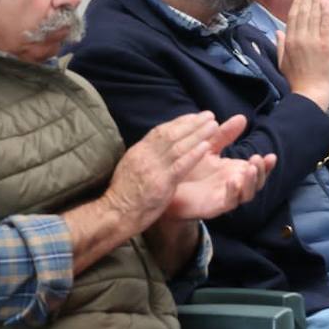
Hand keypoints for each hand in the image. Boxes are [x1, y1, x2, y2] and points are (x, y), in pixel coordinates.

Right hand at [105, 112, 221, 230]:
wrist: (115, 213)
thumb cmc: (124, 195)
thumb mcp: (130, 168)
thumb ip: (143, 156)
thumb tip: (154, 146)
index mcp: (139, 151)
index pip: (161, 131)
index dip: (179, 122)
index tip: (194, 116)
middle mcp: (146, 155)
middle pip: (172, 133)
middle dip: (192, 123)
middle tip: (209, 115)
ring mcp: (153, 168)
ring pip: (178, 146)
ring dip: (198, 134)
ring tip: (213, 125)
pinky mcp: (161, 183)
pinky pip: (180, 165)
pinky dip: (194, 154)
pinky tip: (206, 146)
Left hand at [163, 115, 277, 220]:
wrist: (168, 187)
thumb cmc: (189, 169)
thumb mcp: (208, 147)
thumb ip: (224, 135)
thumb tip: (242, 117)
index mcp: (235, 170)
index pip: (257, 169)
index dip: (266, 165)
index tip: (271, 156)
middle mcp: (234, 184)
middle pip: (257, 182)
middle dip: (261, 172)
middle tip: (257, 159)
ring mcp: (226, 196)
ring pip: (247, 194)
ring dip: (251, 182)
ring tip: (250, 169)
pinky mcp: (215, 206)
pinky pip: (229, 202)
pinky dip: (233, 192)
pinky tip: (232, 181)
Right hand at [277, 0, 328, 108]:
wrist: (310, 94)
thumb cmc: (297, 81)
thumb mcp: (283, 62)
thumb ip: (280, 45)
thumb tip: (277, 32)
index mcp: (289, 41)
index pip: (293, 16)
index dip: (298, 2)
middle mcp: (299, 38)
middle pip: (304, 11)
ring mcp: (313, 40)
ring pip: (314, 14)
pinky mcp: (326, 45)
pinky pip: (326, 22)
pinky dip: (326, 9)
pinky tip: (327, 0)